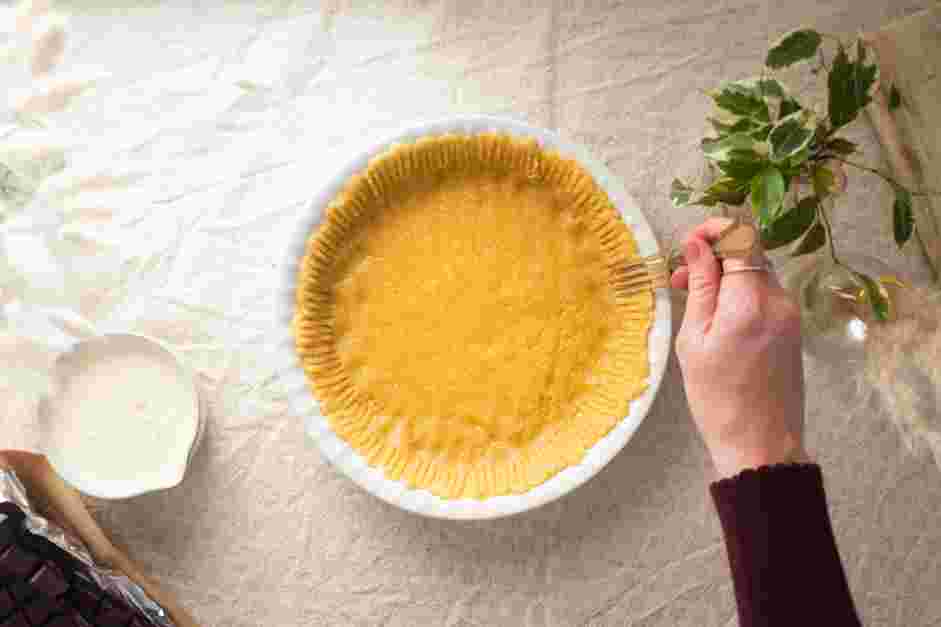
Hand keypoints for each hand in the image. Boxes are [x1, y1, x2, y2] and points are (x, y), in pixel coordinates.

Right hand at [671, 218, 807, 478]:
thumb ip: (700, 287)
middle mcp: (779, 301)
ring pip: (756, 275)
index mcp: (751, 301)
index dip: (716, 229)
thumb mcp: (695, 339)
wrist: (760, 444)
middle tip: (680, 277)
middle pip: (749, 254)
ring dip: (725, 277)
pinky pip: (764, 297)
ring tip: (693, 301)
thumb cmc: (718, 398)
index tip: (689, 244)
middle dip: (714, 256)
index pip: (743, 236)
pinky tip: (717, 319)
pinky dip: (740, 296)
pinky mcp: (792, 330)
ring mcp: (790, 315)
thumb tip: (697, 245)